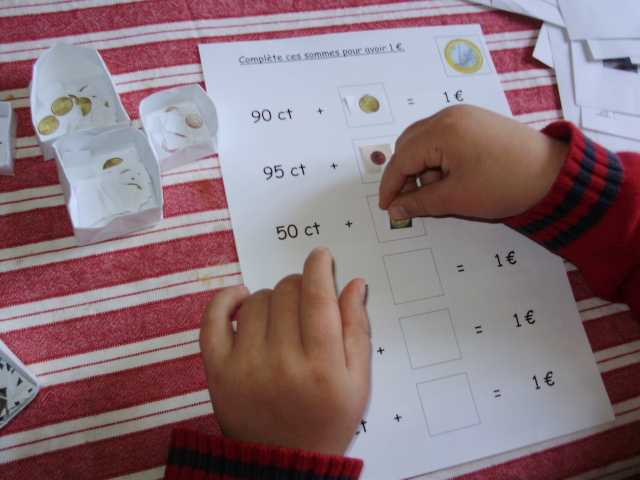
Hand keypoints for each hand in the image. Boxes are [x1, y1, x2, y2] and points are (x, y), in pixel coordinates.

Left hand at [199, 246, 370, 455]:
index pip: (318, 296)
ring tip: (280, 315)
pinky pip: (213, 319)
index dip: (319, 267)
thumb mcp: (358, 381)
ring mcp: (246, 366)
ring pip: (256, 300)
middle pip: (287, 293)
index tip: (320, 256)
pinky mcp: (218, 372)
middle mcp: (283, 362)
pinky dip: (224, 300)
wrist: (285, 461)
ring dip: (271, 297)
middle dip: (300, 284)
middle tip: (305, 297)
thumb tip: (353, 284)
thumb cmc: (326, 420)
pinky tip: (240, 297)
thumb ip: (357, 329)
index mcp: (322, 365)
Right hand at [379, 104, 568, 219]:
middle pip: (408, 144)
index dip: (391, 185)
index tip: (387, 207)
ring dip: (422, 167)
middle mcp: (448, 116)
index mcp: (442, 131)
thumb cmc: (507, 184)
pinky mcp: (474, 120)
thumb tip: (396, 208)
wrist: (553, 173)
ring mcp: (462, 115)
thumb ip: (420, 202)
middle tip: (409, 200)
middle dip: (405, 174)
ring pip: (424, 140)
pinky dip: (438, 158)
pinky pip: (442, 137)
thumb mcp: (457, 198)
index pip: (401, 159)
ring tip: (440, 191)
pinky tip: (450, 178)